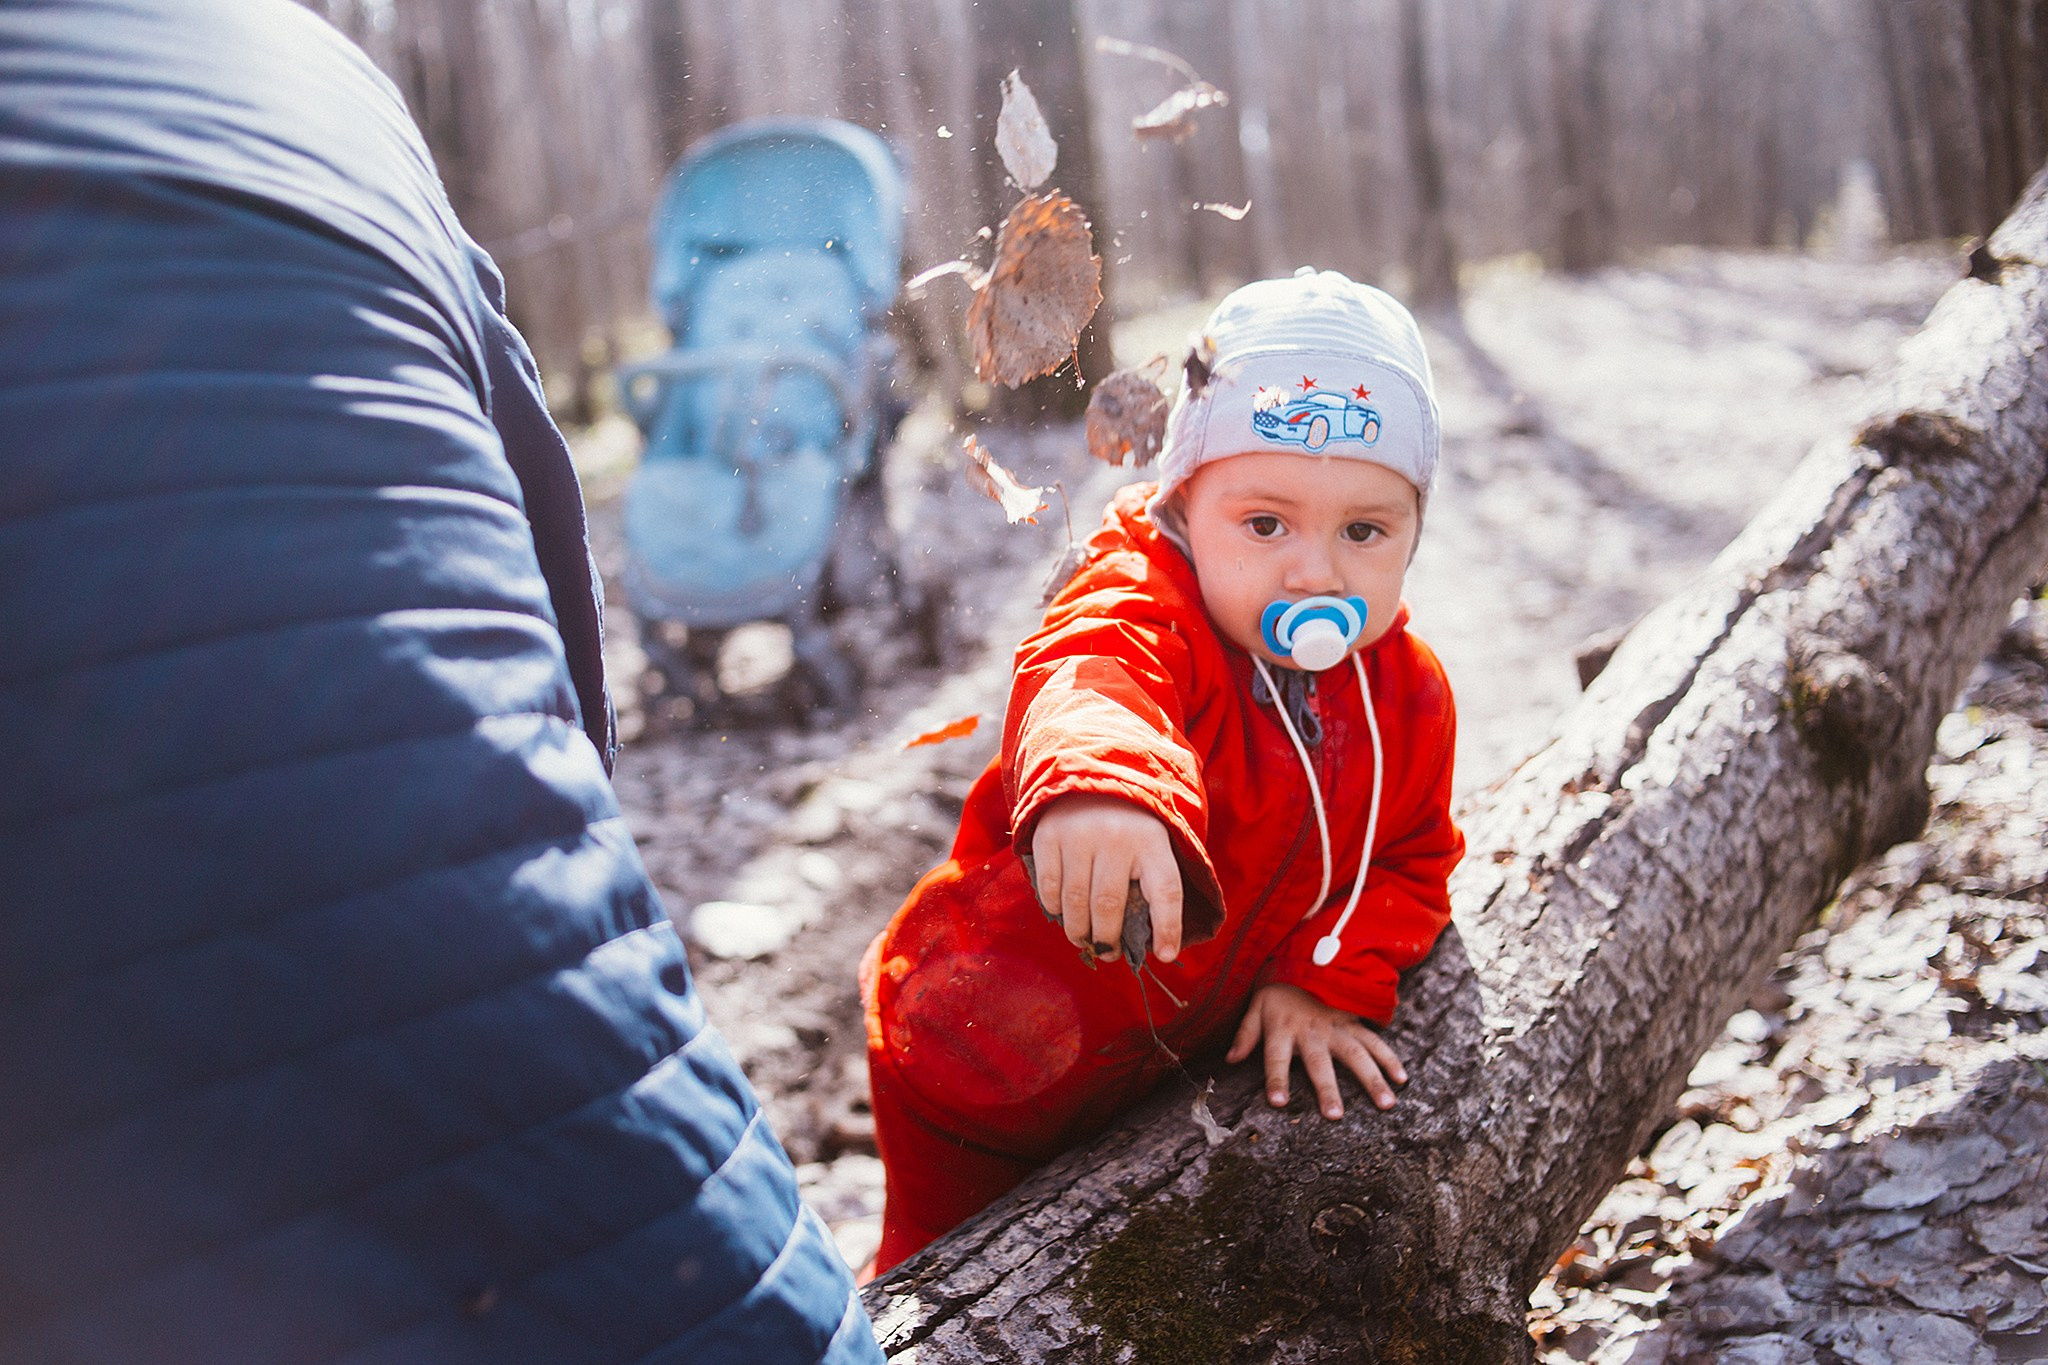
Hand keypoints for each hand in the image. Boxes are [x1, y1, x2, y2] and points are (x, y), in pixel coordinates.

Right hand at [1028, 794, 1183, 962]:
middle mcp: (1117, 836)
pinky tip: (1062, 912)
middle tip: (1108, 953)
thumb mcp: (1152, 840)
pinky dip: (1055, 907)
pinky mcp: (1050, 835)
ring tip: (1083, 940)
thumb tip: (1156, 941)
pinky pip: (1050, 887)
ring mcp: (1080, 835)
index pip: (1166, 891)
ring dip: (1078, 931)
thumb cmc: (1128, 822)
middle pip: (1109, 906)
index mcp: (1153, 839)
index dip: (1168, 928)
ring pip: (1076, 902)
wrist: (1091, 773)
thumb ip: (1154, 879)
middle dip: (1107, 940)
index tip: (1164, 955)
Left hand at [1226, 983, 1405, 1118]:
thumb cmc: (1277, 991)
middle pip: (1319, 1062)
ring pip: (1355, 1054)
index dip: (1276, 1079)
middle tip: (1335, 1116)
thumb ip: (1245, 1034)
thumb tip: (1230, 1060)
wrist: (1304, 959)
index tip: (1279, 1103)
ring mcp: (1335, 1026)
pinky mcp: (1353, 1022)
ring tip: (1385, 1104)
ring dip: (1371, 1079)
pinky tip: (1401, 1079)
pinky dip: (1389, 1058)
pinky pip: (1374, 1040)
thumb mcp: (1255, 1007)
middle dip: (1327, 1089)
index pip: (1275, 1058)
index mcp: (1283, 1029)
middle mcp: (1311, 1031)